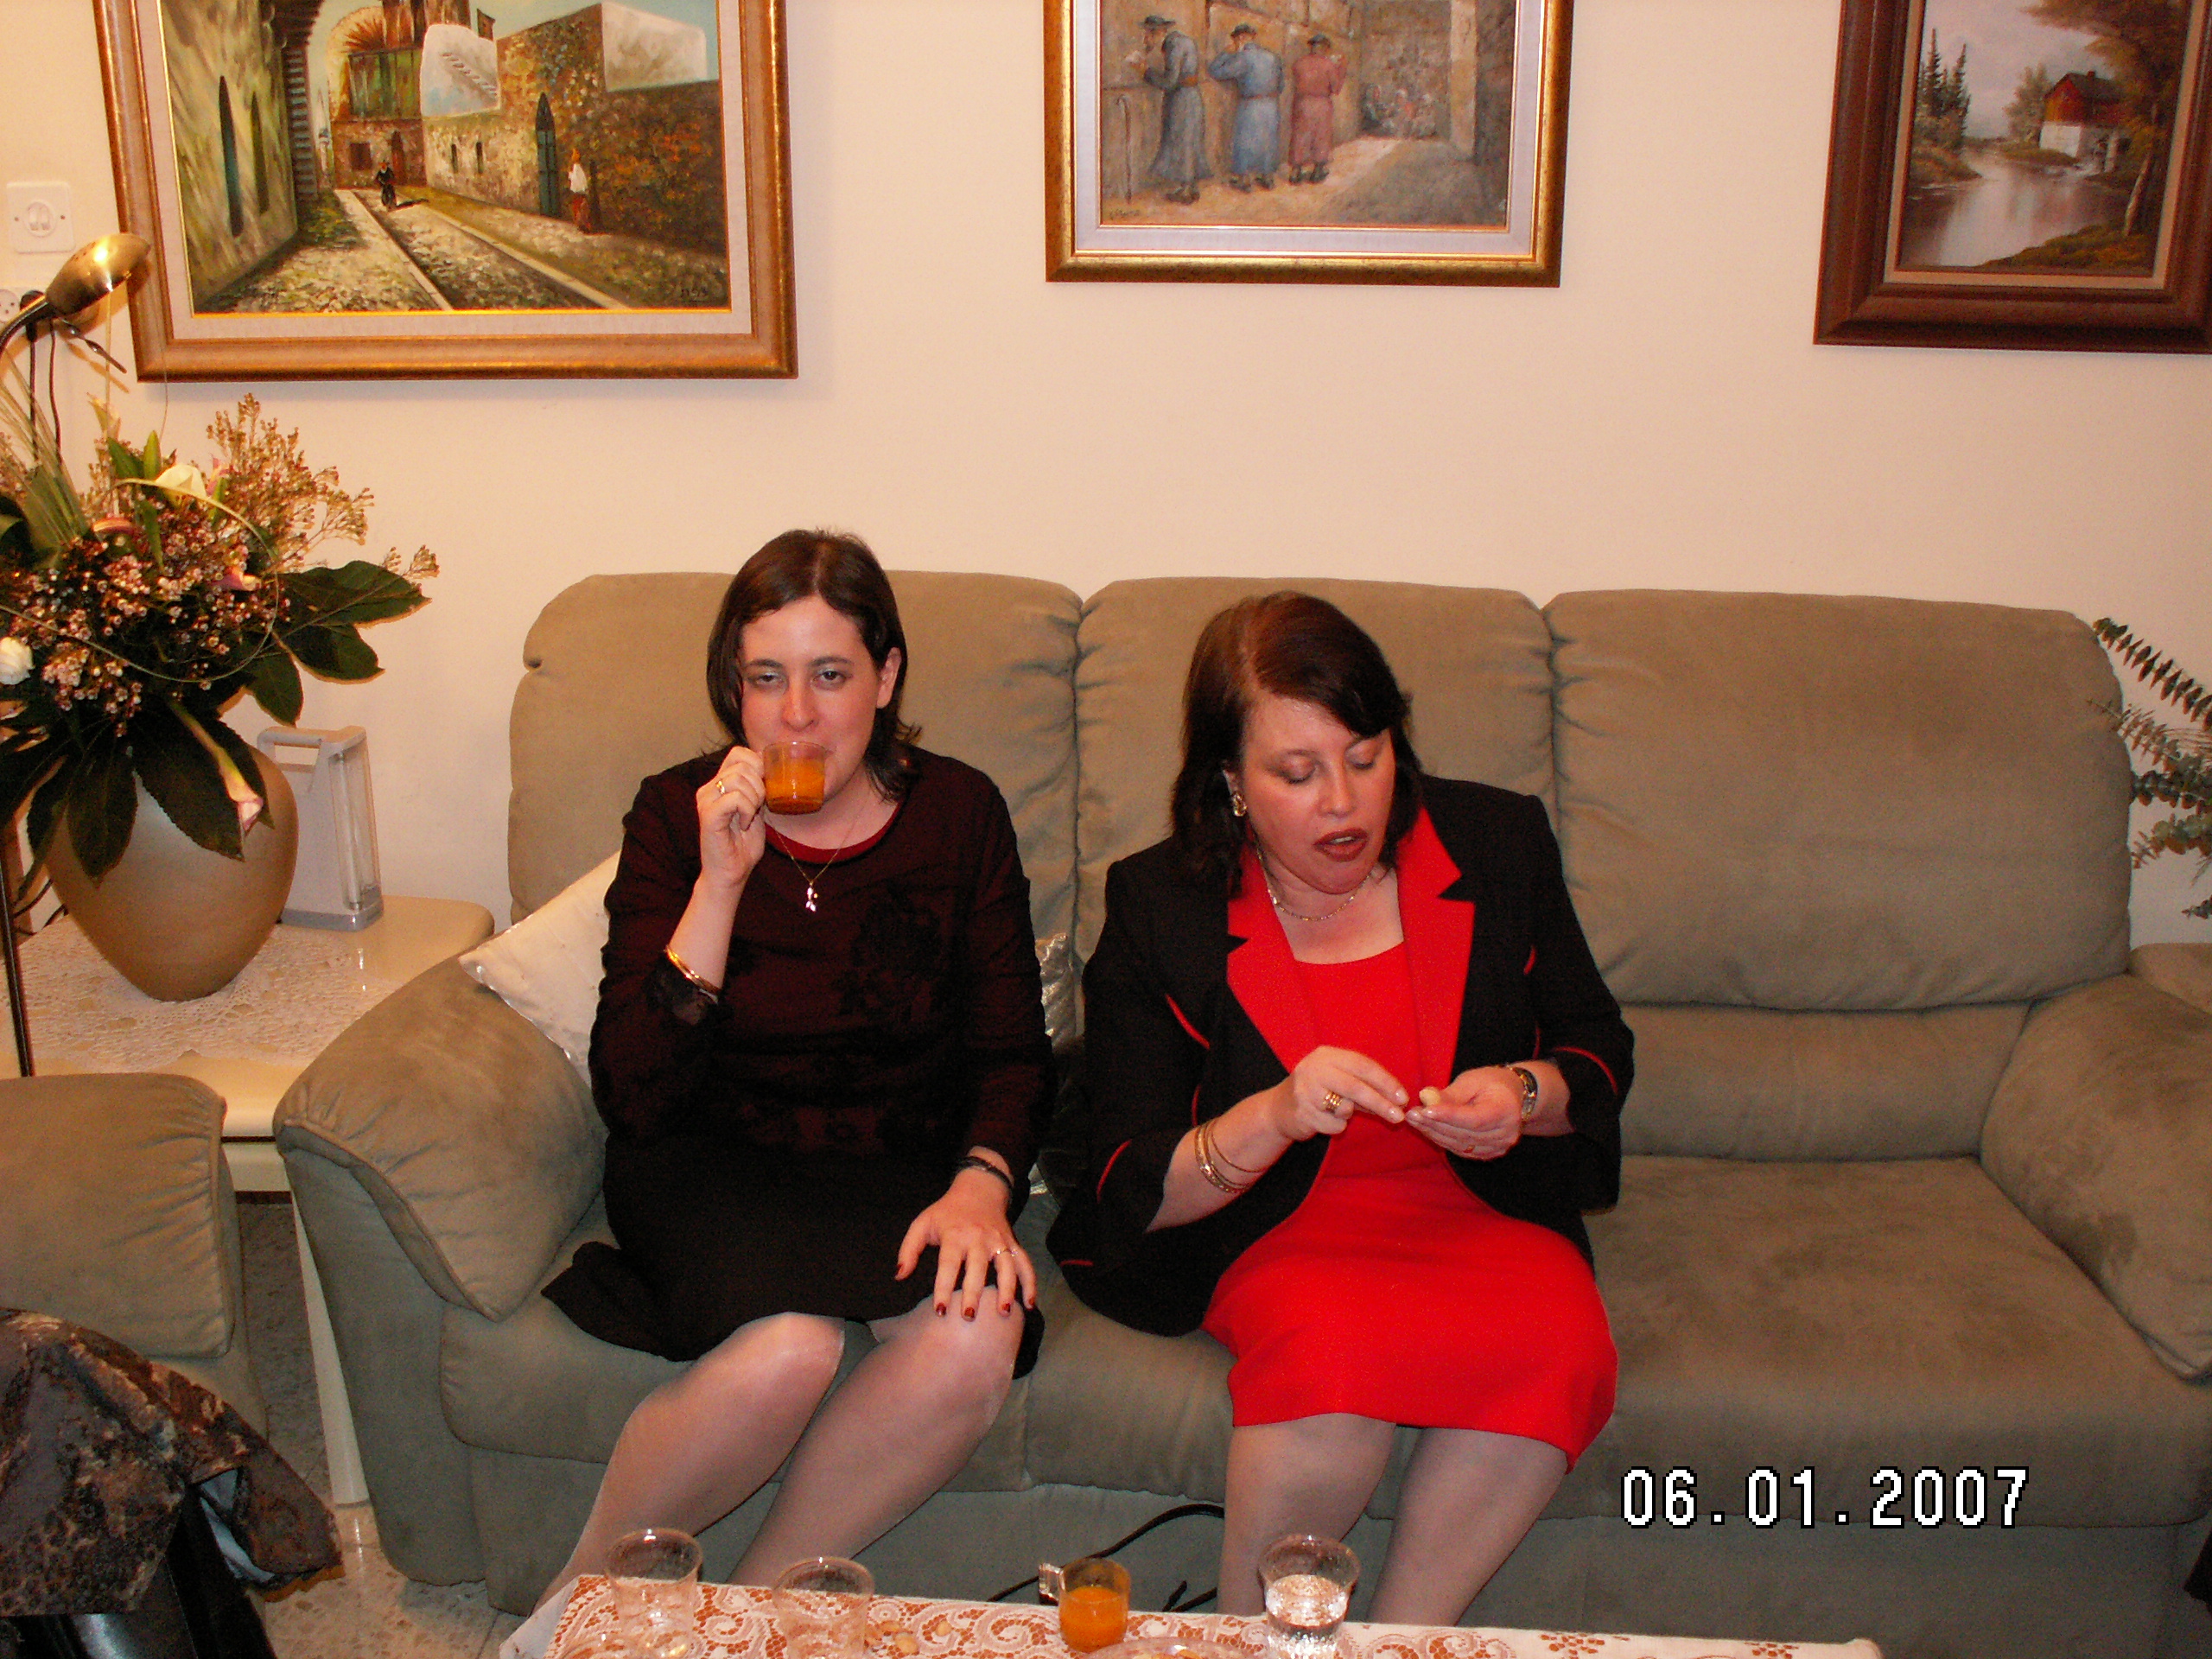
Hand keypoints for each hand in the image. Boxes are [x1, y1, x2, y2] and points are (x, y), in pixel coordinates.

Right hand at [696, 748, 766, 890]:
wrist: (731, 873)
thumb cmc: (743, 845)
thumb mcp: (755, 810)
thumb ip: (757, 789)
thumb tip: (770, 768)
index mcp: (718, 784)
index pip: (738, 753)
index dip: (758, 765)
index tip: (764, 789)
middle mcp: (708, 789)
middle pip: (742, 764)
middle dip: (760, 784)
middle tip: (757, 807)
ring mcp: (706, 801)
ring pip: (738, 779)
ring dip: (754, 799)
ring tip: (749, 817)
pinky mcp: (708, 815)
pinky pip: (734, 798)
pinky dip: (746, 810)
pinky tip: (744, 824)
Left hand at [895, 1165, 1035, 1319]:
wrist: (979, 1189)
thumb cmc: (947, 1211)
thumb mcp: (923, 1223)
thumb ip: (908, 1249)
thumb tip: (899, 1275)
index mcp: (955, 1235)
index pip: (949, 1265)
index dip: (944, 1288)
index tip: (940, 1310)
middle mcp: (979, 1239)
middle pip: (978, 1268)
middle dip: (974, 1294)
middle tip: (969, 1317)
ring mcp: (999, 1241)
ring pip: (1006, 1267)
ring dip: (1007, 1289)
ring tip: (1003, 1312)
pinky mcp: (1012, 1243)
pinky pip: (1025, 1263)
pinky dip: (1030, 1282)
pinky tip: (1029, 1303)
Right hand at [1268, 1045, 1406, 1140]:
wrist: (1278, 1109)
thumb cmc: (1318, 1093)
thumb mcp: (1339, 1081)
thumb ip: (1364, 1086)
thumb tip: (1397, 1099)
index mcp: (1326, 1055)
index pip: (1363, 1065)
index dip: (1386, 1081)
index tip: (1403, 1097)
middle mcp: (1314, 1069)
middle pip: (1356, 1087)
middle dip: (1381, 1103)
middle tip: (1399, 1117)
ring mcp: (1305, 1091)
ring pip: (1345, 1108)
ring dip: (1350, 1115)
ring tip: (1341, 1112)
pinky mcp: (1301, 1113)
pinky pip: (1334, 1125)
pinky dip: (1336, 1127)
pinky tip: (1324, 1120)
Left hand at [1410, 1067, 1524, 1159]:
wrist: (1513, 1097)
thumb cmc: (1491, 1083)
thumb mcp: (1472, 1080)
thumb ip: (1450, 1093)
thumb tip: (1425, 1098)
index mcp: (1505, 1110)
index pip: (1473, 1118)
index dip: (1448, 1116)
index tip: (1424, 1110)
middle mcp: (1505, 1133)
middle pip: (1464, 1134)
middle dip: (1434, 1124)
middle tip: (1412, 1114)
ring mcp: (1499, 1147)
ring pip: (1460, 1145)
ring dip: (1434, 1133)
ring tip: (1415, 1120)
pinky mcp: (1490, 1153)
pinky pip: (1461, 1150)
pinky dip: (1442, 1140)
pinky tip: (1428, 1129)